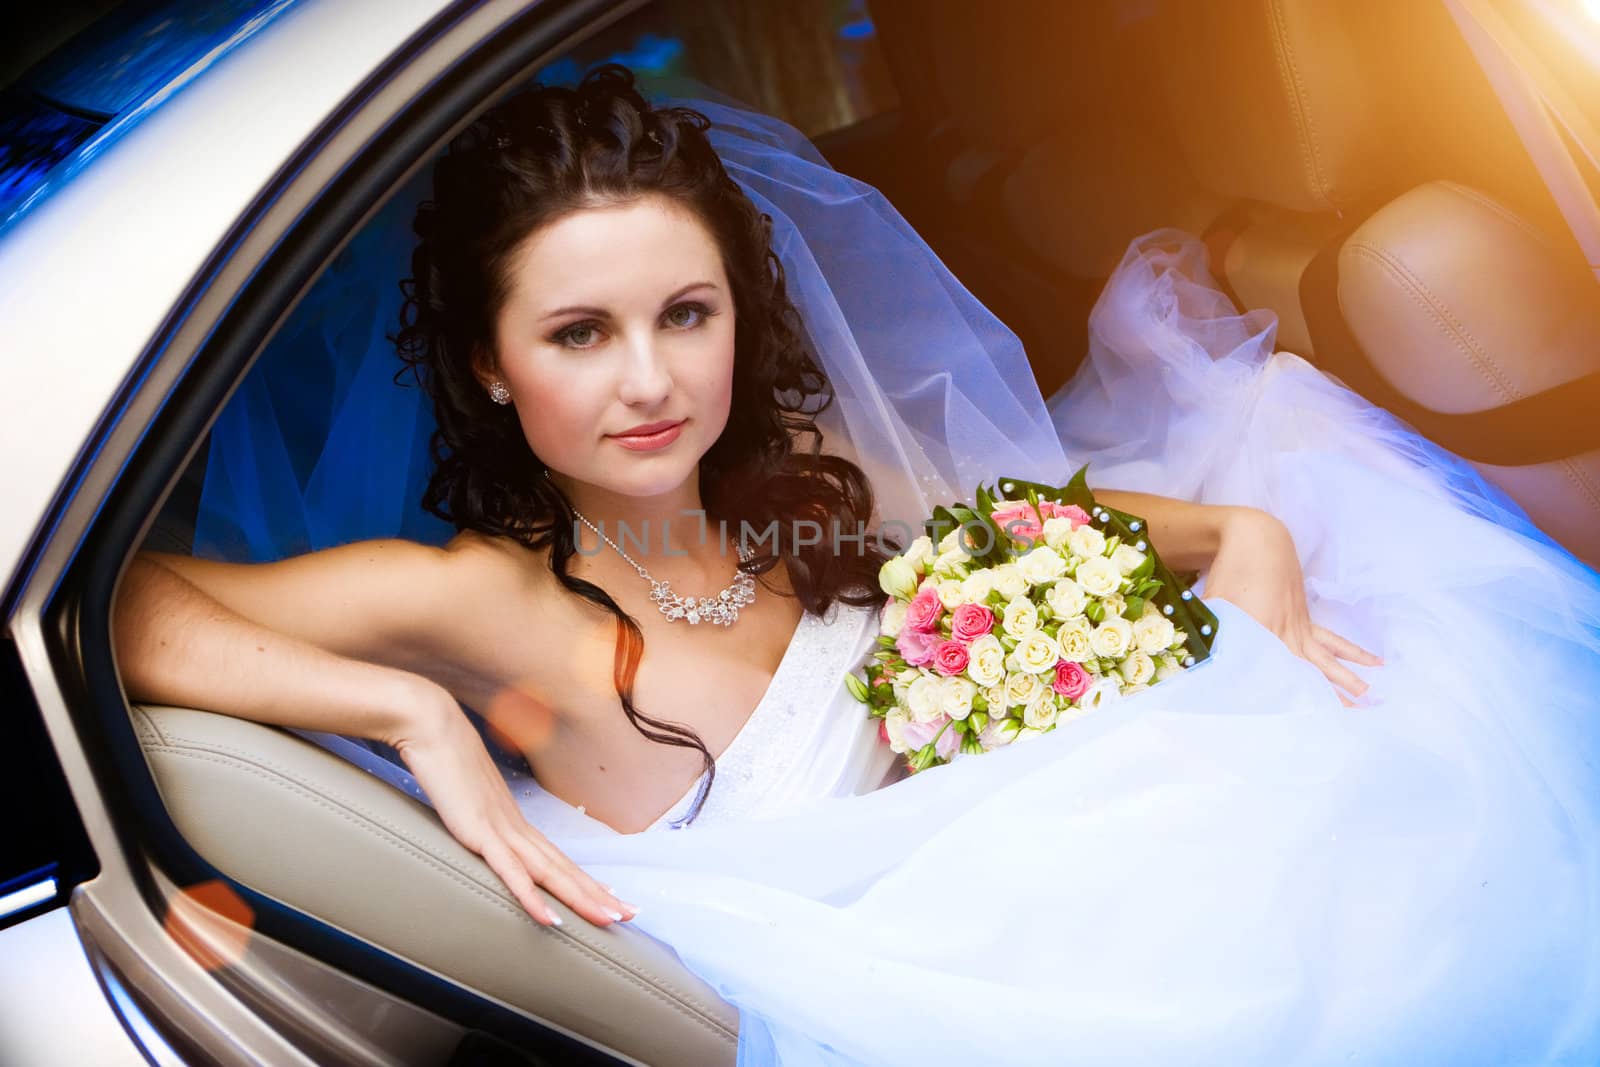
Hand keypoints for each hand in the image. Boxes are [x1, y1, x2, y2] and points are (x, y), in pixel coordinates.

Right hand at [387, 685, 636, 927]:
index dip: (584, 879)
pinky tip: (550, 919)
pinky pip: (511, 872)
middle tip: (630, 914)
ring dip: (582, 898)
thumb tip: (479, 828)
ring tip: (610, 919)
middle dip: (599, 894)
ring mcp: (502, 829)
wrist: (432, 728)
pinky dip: (532, 898)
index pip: (558, 857)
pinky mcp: (480, 832)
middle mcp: (516, 827)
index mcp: (514, 822)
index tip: (610, 895)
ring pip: (550, 872)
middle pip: (565, 868)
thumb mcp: (463, 800)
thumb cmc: (444, 761)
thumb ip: (475, 817)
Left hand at [1201, 509, 1383, 706]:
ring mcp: (1299, 626)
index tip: (1300, 721)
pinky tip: (1374, 662)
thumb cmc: (1228, 573)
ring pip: (1327, 658)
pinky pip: (1331, 639)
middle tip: (1349, 721)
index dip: (1285, 698)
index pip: (1274, 675)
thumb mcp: (1213, 607)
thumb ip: (1212, 635)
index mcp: (1261, 635)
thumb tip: (1205, 663)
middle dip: (1329, 697)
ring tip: (1372, 698)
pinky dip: (1351, 651)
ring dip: (1349, 679)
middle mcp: (1285, 635)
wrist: (1255, 540)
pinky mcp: (1304, 617)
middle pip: (1310, 672)